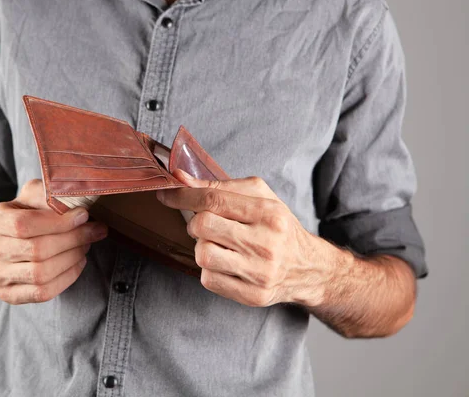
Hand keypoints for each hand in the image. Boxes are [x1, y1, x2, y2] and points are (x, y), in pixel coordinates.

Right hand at [0, 179, 107, 303]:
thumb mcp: (33, 196)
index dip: (58, 222)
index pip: (23, 224)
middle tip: (94, 231)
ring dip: (72, 258)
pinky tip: (77, 262)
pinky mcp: (8, 295)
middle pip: (36, 250)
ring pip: (41, 273)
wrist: (5, 242)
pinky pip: (43, 292)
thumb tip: (77, 203)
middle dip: (73, 240)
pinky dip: (68, 277)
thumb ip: (49, 195)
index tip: (83, 215)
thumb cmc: (25, 214)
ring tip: (86, 245)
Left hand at [157, 170, 335, 307]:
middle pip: (203, 226)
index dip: (183, 196)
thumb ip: (220, 187)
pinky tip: (226, 263)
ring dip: (203, 247)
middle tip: (206, 224)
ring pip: (202, 254)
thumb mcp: (259, 198)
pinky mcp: (253, 296)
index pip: (214, 200)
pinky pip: (208, 279)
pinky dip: (210, 269)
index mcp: (269, 213)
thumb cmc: (278, 227)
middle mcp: (266, 244)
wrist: (308, 268)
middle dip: (195, 223)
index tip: (166, 195)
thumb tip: (180, 180)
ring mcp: (260, 273)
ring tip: (219, 245)